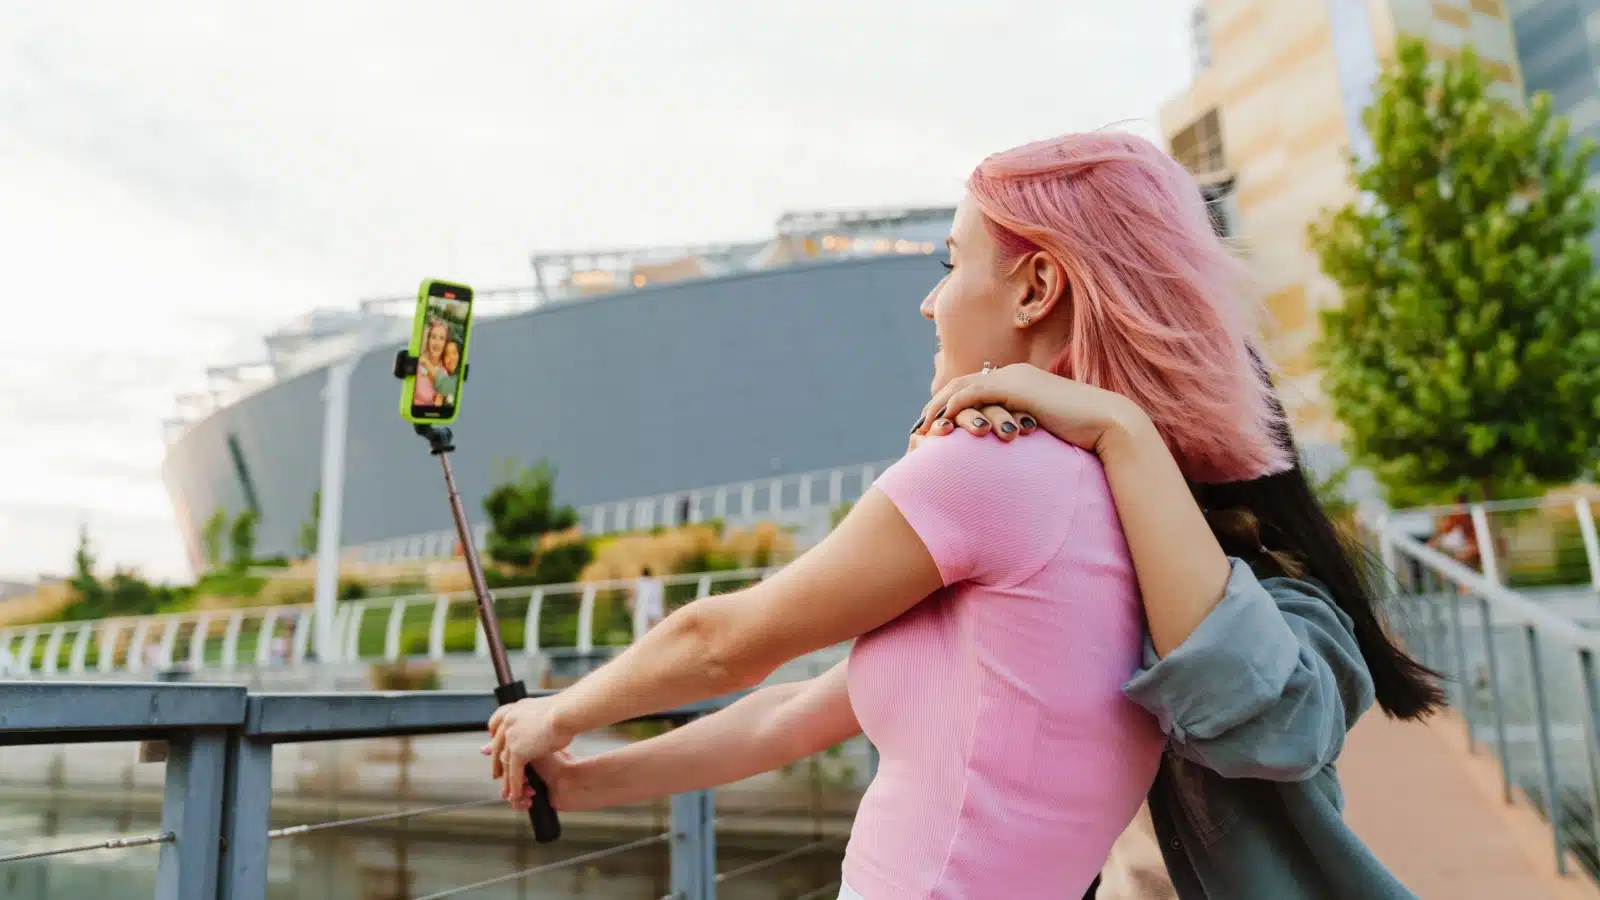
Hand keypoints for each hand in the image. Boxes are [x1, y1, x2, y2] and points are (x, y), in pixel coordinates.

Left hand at [484, 697, 573, 806]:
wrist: (565, 713)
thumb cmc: (564, 711)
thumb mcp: (545, 711)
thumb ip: (536, 719)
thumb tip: (543, 723)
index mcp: (514, 709)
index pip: (496, 723)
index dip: (494, 736)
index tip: (492, 743)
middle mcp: (508, 722)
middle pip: (497, 747)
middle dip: (496, 762)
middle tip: (497, 774)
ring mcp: (511, 737)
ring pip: (505, 763)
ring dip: (507, 780)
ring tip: (507, 792)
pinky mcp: (517, 751)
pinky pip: (514, 772)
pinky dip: (515, 786)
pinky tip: (517, 794)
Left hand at [912, 363, 1146, 454]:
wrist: (1108, 425)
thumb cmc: (1084, 438)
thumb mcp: (1047, 437)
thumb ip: (1027, 437)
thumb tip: (1016, 458)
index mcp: (1020, 384)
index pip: (975, 391)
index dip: (951, 408)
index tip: (934, 430)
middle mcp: (1013, 376)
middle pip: (961, 386)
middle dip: (937, 407)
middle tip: (918, 430)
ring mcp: (1015, 378)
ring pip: (962, 388)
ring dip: (939, 408)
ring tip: (923, 431)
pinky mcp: (1017, 387)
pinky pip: (974, 394)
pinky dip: (954, 408)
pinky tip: (942, 427)